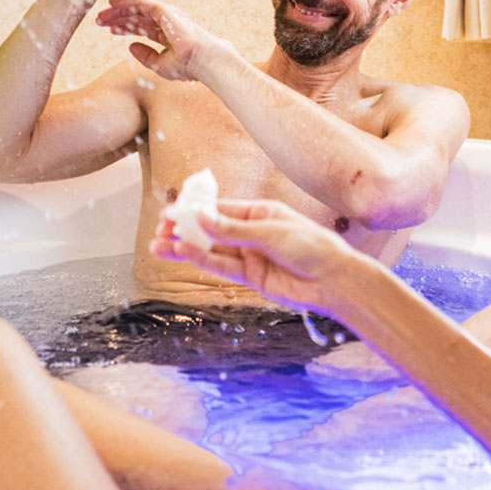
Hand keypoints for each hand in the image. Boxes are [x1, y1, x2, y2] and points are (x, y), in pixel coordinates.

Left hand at [96, 0, 227, 80]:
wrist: (201, 60)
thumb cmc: (186, 66)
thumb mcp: (160, 64)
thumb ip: (145, 56)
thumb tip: (131, 47)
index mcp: (168, 34)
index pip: (143, 28)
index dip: (126, 28)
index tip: (110, 30)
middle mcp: (166, 22)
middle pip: (137, 18)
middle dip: (118, 18)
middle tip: (99, 21)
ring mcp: (166, 15)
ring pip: (136, 9)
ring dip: (117, 11)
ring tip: (100, 15)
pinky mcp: (163, 10)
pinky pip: (140, 3)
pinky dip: (125, 1)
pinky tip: (112, 3)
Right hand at [147, 197, 365, 312]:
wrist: (333, 280)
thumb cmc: (310, 246)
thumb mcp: (269, 232)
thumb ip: (232, 230)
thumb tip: (199, 217)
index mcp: (260, 212)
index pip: (220, 208)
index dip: (194, 210)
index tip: (170, 211)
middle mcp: (252, 233)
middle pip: (211, 230)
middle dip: (184, 229)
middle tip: (158, 229)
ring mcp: (250, 255)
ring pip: (211, 250)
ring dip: (184, 247)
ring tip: (157, 245)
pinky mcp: (250, 277)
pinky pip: (220, 267)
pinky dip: (200, 260)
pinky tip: (180, 253)